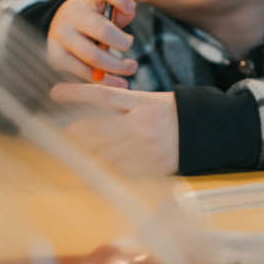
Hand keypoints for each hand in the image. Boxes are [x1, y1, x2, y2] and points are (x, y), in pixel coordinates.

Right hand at [46, 0, 138, 86]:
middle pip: (103, 31)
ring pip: (93, 56)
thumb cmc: (100, 14)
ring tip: (131, 68)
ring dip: (116, 66)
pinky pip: (82, 72)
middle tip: (130, 46)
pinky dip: (103, 80)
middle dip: (123, 43)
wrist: (66, 24)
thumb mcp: (112, 4)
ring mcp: (60, 34)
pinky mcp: (55, 56)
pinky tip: (118, 82)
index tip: (130, 9)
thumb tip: (124, 16)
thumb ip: (124, 6)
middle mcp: (71, 12)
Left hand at [50, 84, 178, 177]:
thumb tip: (88, 115)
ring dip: (91, 153)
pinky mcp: (151, 167)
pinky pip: (120, 170)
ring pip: (103, 154)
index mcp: (142, 103)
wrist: (208, 130)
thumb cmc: (174, 114)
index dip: (76, 93)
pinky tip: (109, 164)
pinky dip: (110, 168)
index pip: (103, 95)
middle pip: (96, 129)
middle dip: (77, 132)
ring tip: (87, 151)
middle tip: (68, 133)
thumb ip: (123, 107)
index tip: (55, 92)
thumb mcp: (151, 101)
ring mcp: (146, 147)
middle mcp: (142, 124)